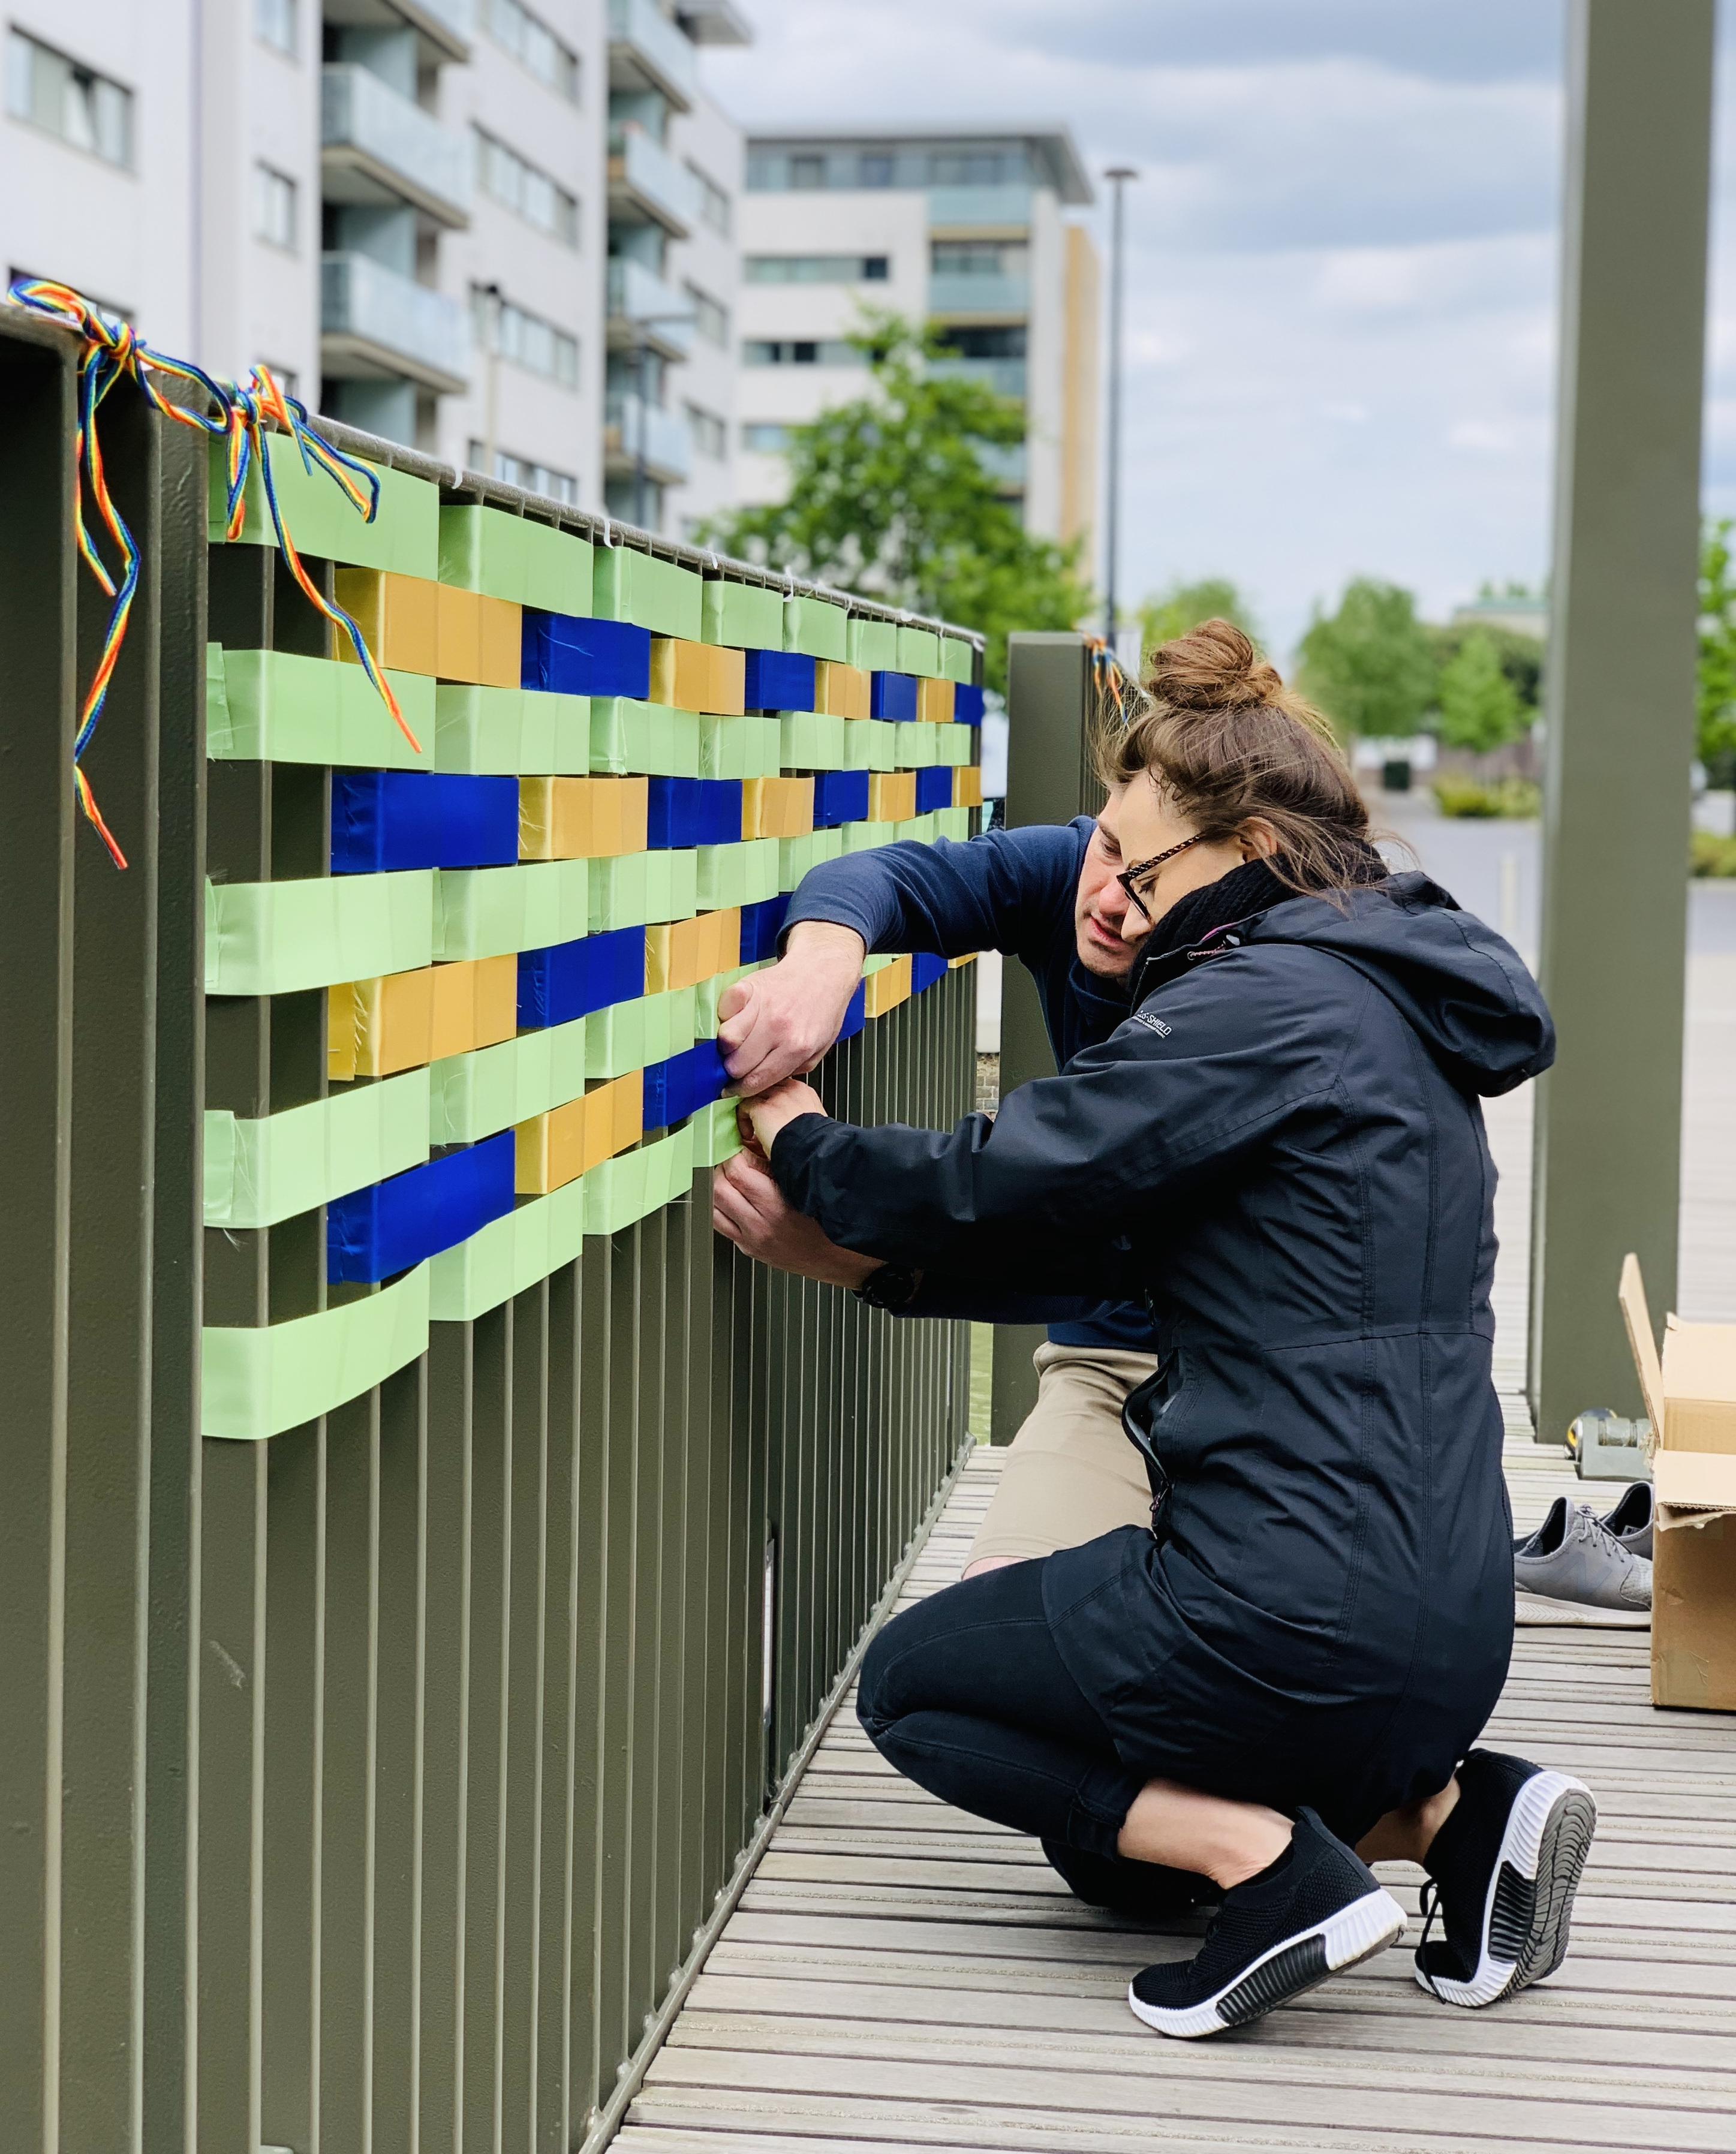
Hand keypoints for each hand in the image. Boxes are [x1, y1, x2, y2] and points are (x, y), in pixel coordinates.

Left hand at [711, 1149, 879, 1287]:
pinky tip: (731, 1198)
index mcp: (778, 1206)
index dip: (735, 1154)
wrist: (843, 1261)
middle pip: (719, 1187)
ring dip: (717, 1186)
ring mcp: (752, 1239)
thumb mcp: (811, 1189)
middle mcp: (760, 1225)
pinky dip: (720, 1206)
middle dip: (722, 1167)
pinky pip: (720, 1224)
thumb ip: (785, 1168)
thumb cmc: (832, 1225)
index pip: (738, 1172)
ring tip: (729, 1176)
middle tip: (732, 1158)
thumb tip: (763, 1146)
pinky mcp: (749, 1249)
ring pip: (713, 1206)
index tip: (741, 1146)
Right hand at [718, 920, 865, 1095]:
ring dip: (727, 1046)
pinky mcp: (748, 987)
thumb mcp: (820, 1048)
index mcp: (796, 1047)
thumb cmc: (822, 1009)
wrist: (823, 970)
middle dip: (733, 1070)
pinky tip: (737, 1019)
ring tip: (736, 1043)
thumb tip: (763, 1081)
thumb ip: (793, 1068)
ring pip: (725, 1039)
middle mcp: (777, 1028)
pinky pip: (723, 1009)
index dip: (740, 1089)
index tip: (732, 1089)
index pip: (756, 1080)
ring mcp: (761, 1006)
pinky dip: (725, 1016)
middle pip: (736, 1065)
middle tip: (737, 1065)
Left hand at [739, 1079, 826, 1156]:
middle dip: (759, 1104)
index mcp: (803, 1092)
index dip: (771, 1101)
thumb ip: (796, 1115)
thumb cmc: (811, 1142)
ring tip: (752, 1130)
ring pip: (753, 1095)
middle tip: (758, 1123)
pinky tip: (749, 1135)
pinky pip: (744, 1106)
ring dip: (750, 1113)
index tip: (770, 1117)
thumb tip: (787, 1121)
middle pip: (766, 1088)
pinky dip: (743, 1121)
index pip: (780, 1087)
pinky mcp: (762, 1107)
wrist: (809, 1149)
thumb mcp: (809, 1123)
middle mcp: (790, 1089)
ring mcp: (775, 1096)